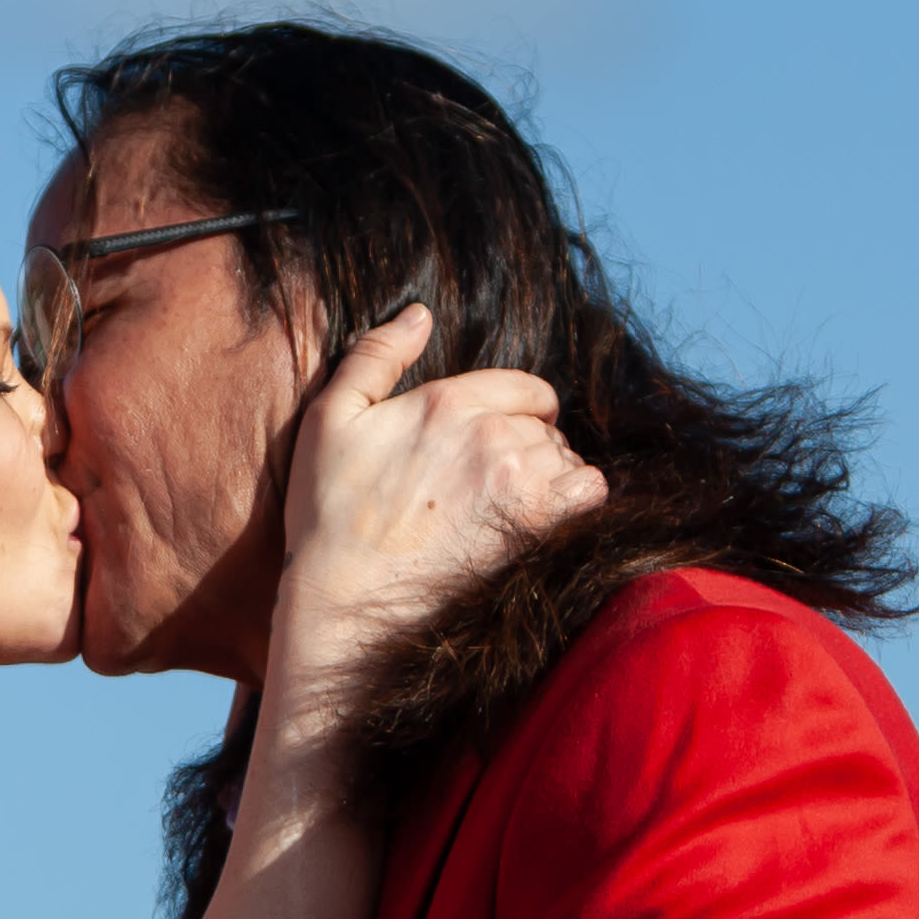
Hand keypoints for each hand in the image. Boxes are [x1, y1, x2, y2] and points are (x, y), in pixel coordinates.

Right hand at [274, 310, 604, 707]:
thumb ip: (375, 356)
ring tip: (512, 504)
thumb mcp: (330, 420)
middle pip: (546, 425)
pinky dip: (576, 500)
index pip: (523, 387)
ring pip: (567, 458)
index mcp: (447, 401)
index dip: (517, 410)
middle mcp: (492, 434)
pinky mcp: (538, 528)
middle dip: (530, 444)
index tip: (498, 437)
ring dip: (550, 475)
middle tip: (494, 480)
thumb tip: (419, 313)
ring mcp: (519, 482)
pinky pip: (588, 492)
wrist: (346, 604)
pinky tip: (544, 518)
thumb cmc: (330, 516)